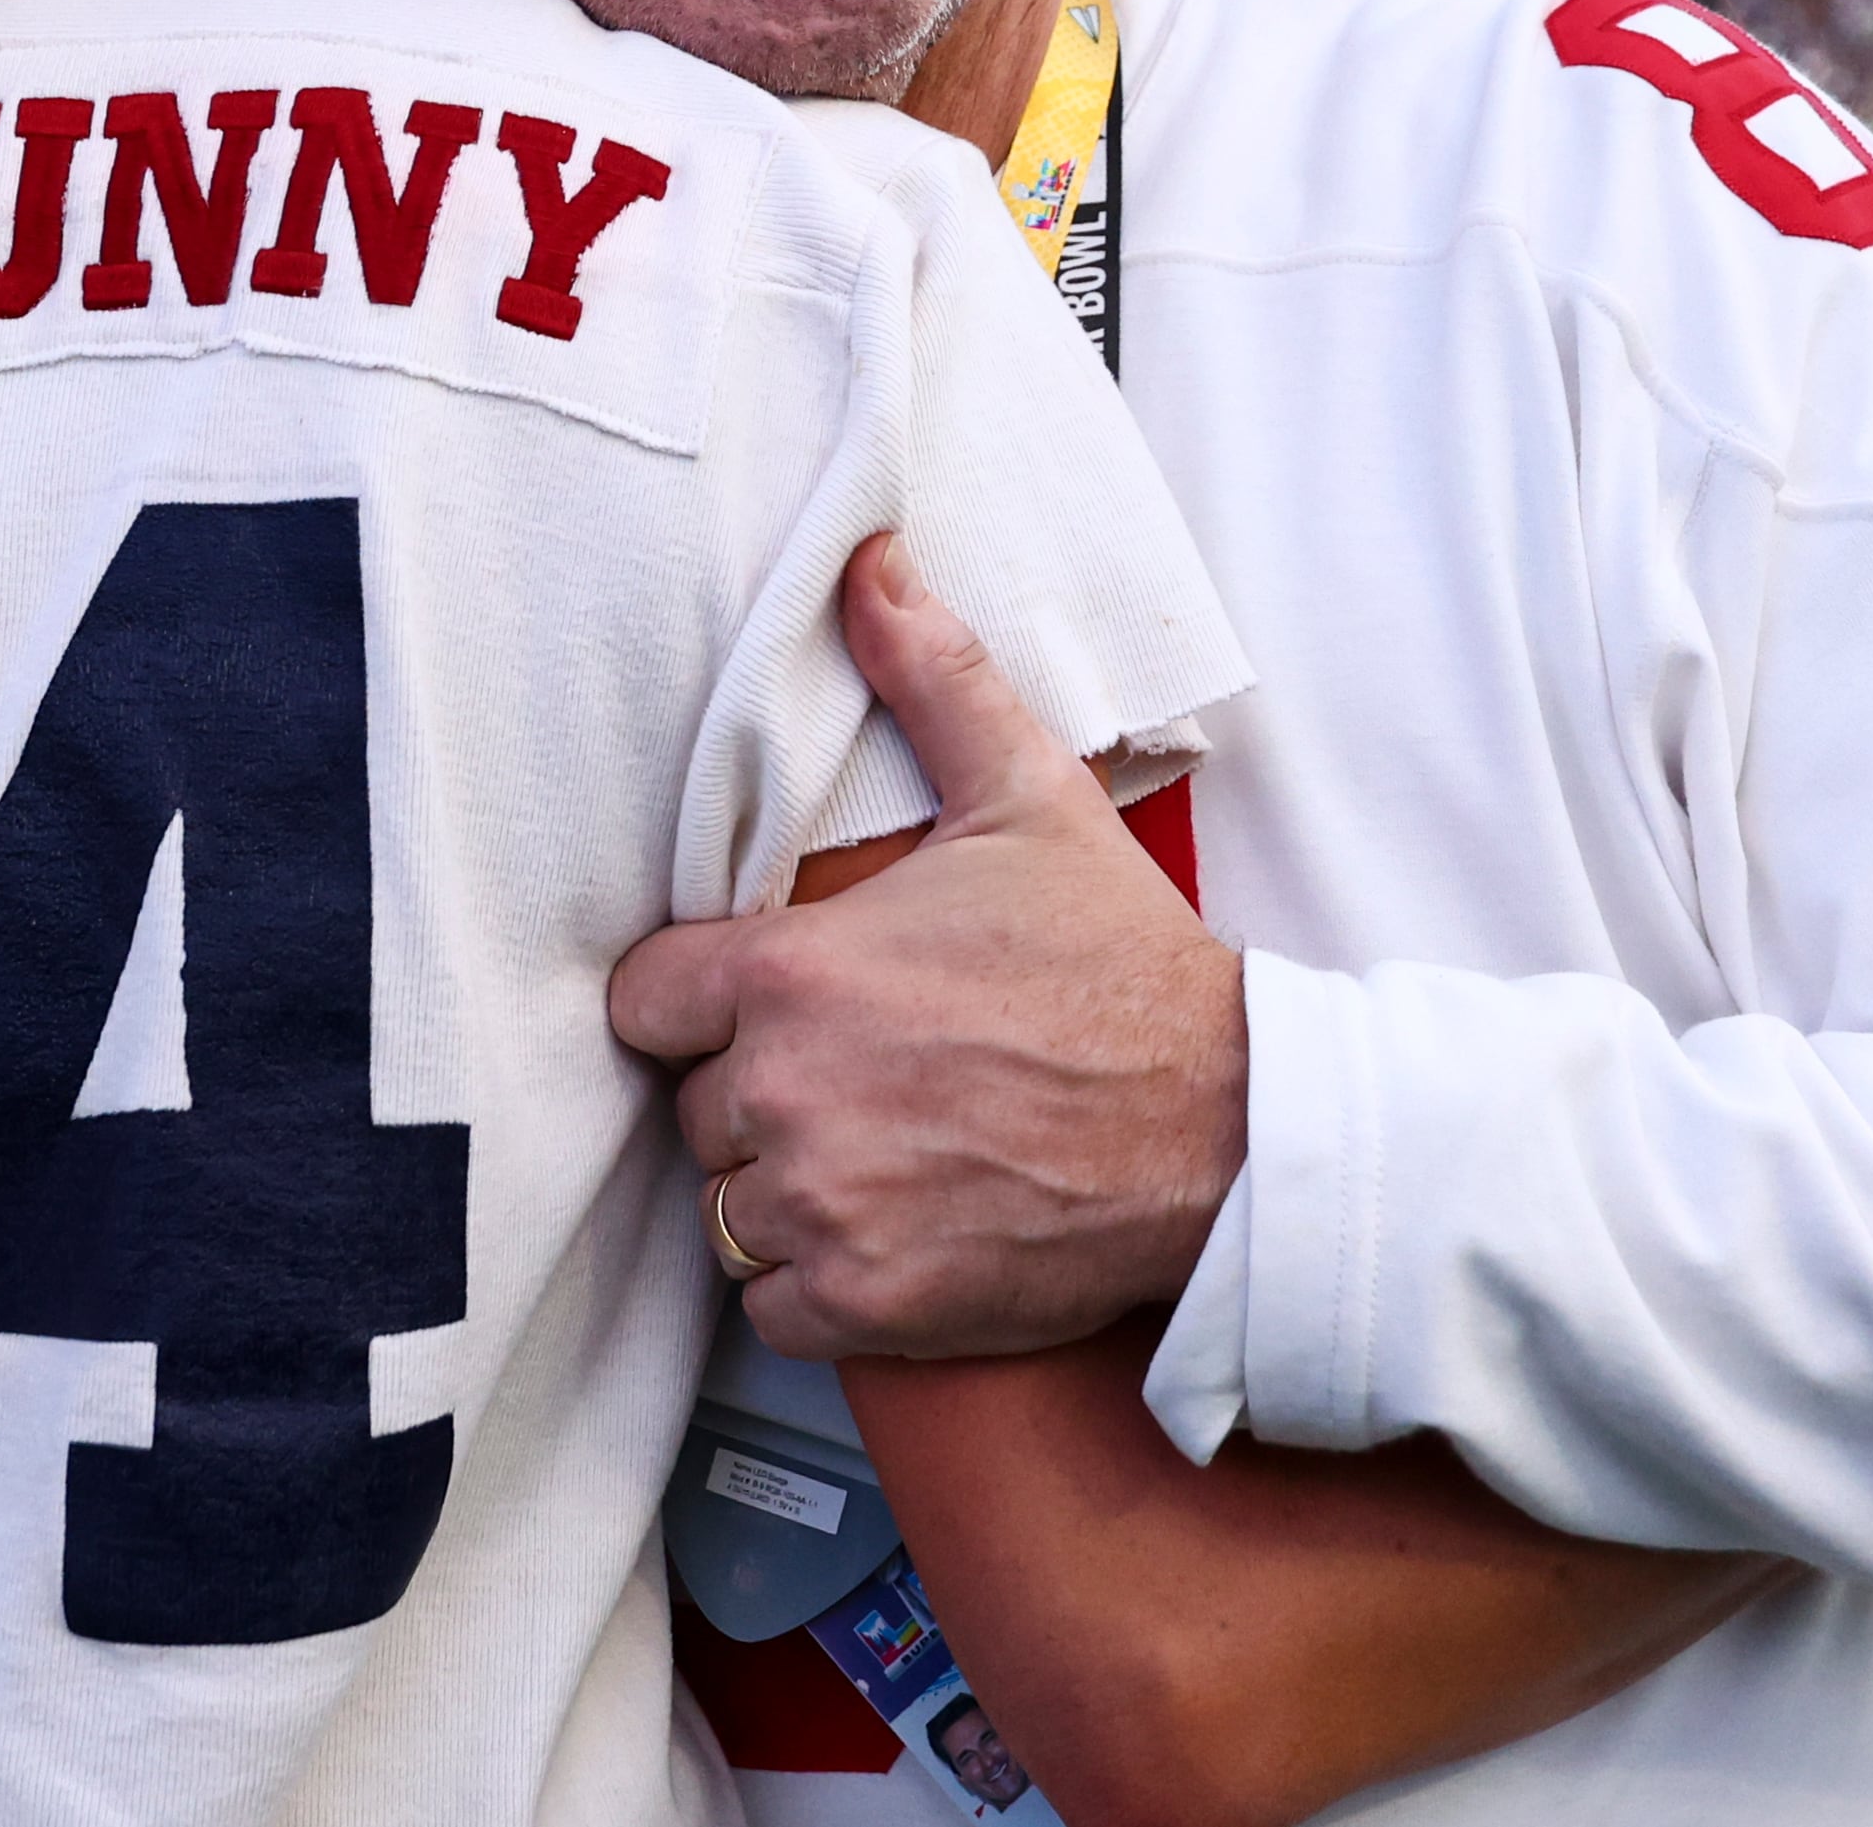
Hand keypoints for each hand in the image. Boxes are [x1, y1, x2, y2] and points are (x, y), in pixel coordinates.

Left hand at [610, 534, 1244, 1360]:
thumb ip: (931, 679)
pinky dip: (817, 1284)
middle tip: (865, 1075)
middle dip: (759, 1094)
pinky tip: (895, 1231)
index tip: (767, 1006)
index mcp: (791, 973)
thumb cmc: (1124, 969)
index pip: (645, 1000)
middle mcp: (785, 1092)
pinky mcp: (862, 1303)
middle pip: (694, 1106)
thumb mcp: (1028, 800)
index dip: (702, 1002)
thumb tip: (870, 566)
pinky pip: (768, 1306)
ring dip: (788, 1190)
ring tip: (889, 1151)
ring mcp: (821, 1204)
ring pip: (729, 1208)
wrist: (1228, 1129)